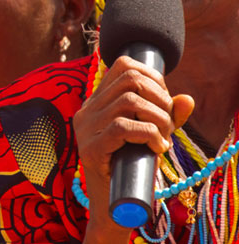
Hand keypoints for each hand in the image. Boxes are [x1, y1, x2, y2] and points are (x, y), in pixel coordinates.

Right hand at [73, 56, 193, 241]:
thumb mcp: (151, 136)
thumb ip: (167, 117)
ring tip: (164, 138)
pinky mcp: (90, 148)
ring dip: (158, 119)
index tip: (164, 102)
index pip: (123, 65)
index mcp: (96, 102)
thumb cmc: (131, 168)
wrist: (112, 206)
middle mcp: (86, 110)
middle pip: (129, 79)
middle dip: (160, 98)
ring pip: (129, 101)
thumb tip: (186, 99)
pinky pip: (123, 127)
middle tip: (168, 124)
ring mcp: (85, 128)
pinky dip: (149, 135)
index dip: (153, 77)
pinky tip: (157, 148)